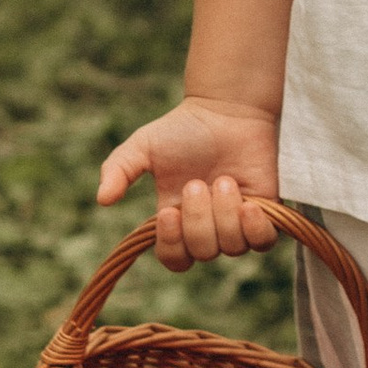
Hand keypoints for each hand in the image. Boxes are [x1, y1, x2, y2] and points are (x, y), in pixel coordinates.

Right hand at [96, 96, 282, 268]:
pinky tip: (249, 203)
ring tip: (223, 180)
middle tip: (197, 182)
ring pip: (232, 247)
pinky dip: (254, 227)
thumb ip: (119, 169)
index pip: (174, 258)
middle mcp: (207, 227)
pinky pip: (263, 241)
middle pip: (203, 253)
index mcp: (177, 220)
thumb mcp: (144, 146)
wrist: (227, 109)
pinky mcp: (265, 214)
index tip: (168, 212)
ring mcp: (237, 222)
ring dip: (225, 214)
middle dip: (199, 219)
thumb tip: (102, 199)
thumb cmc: (184, 128)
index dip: (172, 245)